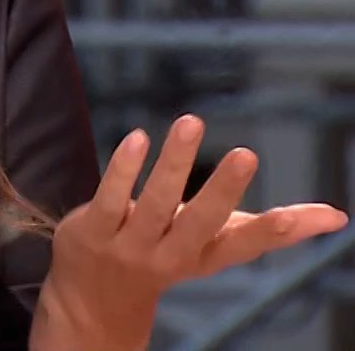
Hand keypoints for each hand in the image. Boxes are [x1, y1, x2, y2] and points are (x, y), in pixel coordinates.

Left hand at [32, 115, 347, 350]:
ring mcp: (129, 245)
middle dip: (223, 190)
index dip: (274, 233)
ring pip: (155, 202)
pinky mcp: (92, 231)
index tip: (307, 216)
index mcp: (205, 258)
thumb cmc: (169, 255)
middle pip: (201, 222)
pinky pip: (111, 197)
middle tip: (247, 154)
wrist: (93, 300)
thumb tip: (337, 217)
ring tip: (192, 122)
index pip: (244, 246)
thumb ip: (271, 229)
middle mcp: (170, 255)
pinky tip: (138, 138)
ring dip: (174, 163)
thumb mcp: (215, 245)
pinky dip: (124, 169)